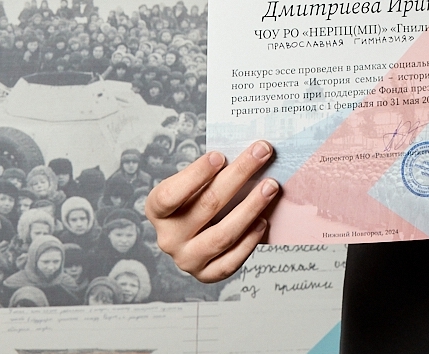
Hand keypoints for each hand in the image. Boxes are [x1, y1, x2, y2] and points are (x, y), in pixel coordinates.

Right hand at [145, 142, 282, 282]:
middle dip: (238, 175)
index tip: (220, 156)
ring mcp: (186, 259)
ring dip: (250, 207)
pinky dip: (250, 240)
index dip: (195, 175)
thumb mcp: (193, 185)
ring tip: (270, 187)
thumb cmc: (196, 200)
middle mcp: (168, 238)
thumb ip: (211, 172)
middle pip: (206, 206)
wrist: (193, 236)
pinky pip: (231, 260)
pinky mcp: (206, 274)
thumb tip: (247, 153)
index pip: (171, 194)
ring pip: (222, 235)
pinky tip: (263, 220)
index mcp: (157, 211)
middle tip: (262, 153)